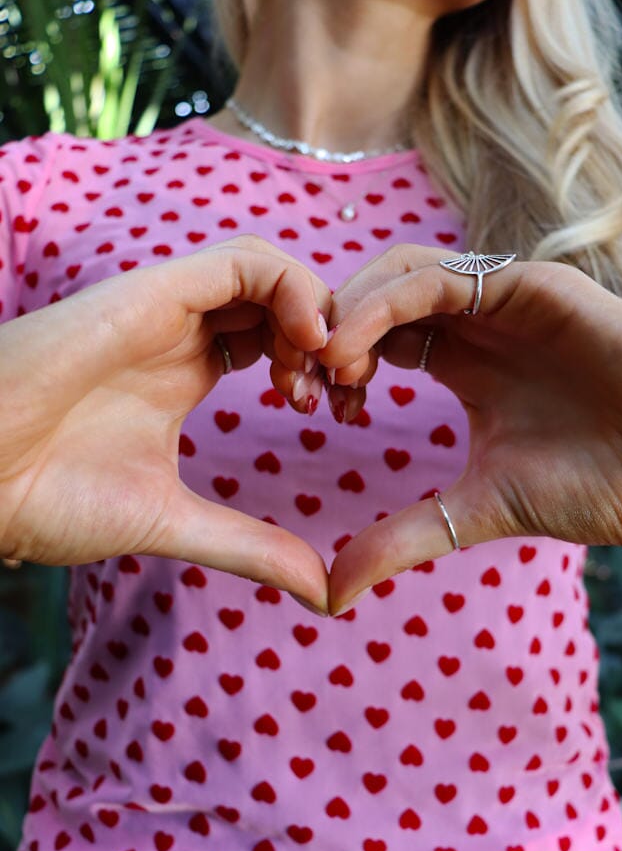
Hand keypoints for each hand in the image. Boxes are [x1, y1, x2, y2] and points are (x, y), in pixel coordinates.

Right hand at [0, 237, 330, 612]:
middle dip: (332, 338)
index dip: (322, 366)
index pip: (275, 338)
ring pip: (268, 270)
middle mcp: (179, 332)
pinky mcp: (148, 293)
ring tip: (328, 371)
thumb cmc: (47, 499)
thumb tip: (322, 589)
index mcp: (185, 371)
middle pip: (280, 300)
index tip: (340, 414)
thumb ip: (251, 545)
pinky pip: (240, 261)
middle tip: (346, 393)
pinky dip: (290, 288)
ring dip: (317, 311)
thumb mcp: (176, 521)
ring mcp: (164, 309)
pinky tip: (309, 341)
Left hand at [320, 245, 621, 613]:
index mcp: (463, 363)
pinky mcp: (531, 286)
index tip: (307, 411)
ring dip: (347, 313)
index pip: (372, 340)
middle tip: (299, 387)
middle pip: (374, 299)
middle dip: (326, 335)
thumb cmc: (603, 487)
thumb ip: (403, 537)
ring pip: (396, 274)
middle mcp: (478, 323)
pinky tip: (351, 350)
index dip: (330, 366)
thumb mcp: (477, 511)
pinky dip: (383, 303)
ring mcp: (504, 300)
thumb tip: (330, 593)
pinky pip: (439, 277)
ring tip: (322, 368)